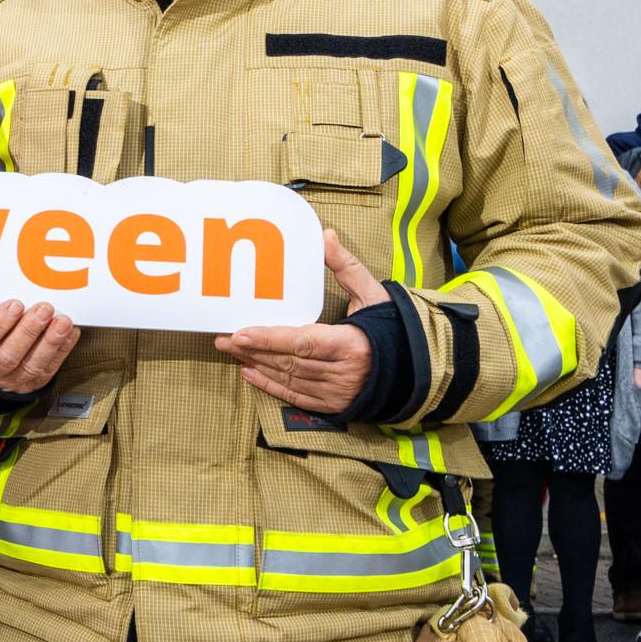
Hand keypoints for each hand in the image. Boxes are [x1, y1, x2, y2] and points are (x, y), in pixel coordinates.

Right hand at [0, 300, 76, 396]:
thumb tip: (18, 295)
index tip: (15, 305)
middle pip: (8, 355)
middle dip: (29, 330)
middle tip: (44, 309)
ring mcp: (12, 381)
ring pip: (31, 365)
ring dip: (50, 341)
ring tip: (63, 321)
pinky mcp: (32, 384)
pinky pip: (49, 369)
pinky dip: (62, 350)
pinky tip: (70, 332)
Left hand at [212, 234, 391, 417]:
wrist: (416, 368)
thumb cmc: (392, 327)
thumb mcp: (373, 293)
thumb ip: (346, 266)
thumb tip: (326, 236)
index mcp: (352, 344)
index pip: (303, 342)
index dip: (270, 339)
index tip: (241, 333)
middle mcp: (343, 373)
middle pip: (289, 362)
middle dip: (253, 350)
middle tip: (223, 337)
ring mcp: (338, 392)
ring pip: (289, 379)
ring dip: (257, 364)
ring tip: (232, 349)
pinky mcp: (334, 405)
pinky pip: (295, 397)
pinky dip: (270, 386)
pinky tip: (250, 372)